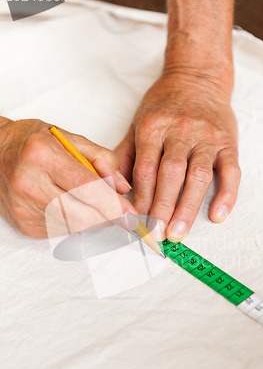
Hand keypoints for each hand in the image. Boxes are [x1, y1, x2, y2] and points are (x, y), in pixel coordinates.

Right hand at [0, 118, 134, 237]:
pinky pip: (62, 231)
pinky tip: (71, 206)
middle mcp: (29, 184)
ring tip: (92, 202)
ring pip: (74, 226)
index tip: (132, 214)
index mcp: (42, 156)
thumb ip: (102, 159)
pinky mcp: (25, 225)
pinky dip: (76, 222)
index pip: (86, 187)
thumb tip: (124, 188)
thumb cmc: (33, 143)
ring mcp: (24, 208)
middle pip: (81, 215)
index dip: (113, 204)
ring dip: (93, 220)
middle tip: (121, 213)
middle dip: (107, 217)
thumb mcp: (69, 138)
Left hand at [115, 71, 240, 241]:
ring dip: (188, 207)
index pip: (145, 168)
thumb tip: (112, 189)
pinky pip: (231, 171)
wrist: (198, 77)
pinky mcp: (228, 142)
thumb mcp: (138, 122)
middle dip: (162, 207)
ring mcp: (207, 137)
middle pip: (171, 174)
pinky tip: (218, 215)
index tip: (136, 222)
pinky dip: (226, 195)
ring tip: (179, 233)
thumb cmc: (165, 105)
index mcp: (154, 127)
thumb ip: (126, 154)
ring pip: (198, 175)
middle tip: (156, 234)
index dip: (140, 198)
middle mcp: (181, 131)